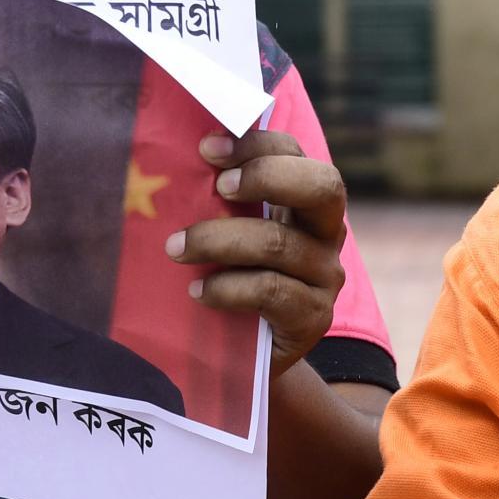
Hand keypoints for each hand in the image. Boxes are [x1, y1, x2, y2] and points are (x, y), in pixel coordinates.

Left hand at [165, 130, 346, 378]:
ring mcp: (326, 275)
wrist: (245, 354)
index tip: (206, 149)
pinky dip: (227, 288)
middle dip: (267, 176)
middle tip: (219, 187)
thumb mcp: (228, 230)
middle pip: (322, 186)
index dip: (256, 143)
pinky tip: (198, 292)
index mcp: (306, 199)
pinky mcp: (314, 316)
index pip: (295, 153)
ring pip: (278, 243)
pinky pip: (270, 291)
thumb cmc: (228, 277)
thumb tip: (171, 158)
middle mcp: (327, 232)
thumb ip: (217, 197)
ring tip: (176, 248)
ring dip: (219, 240)